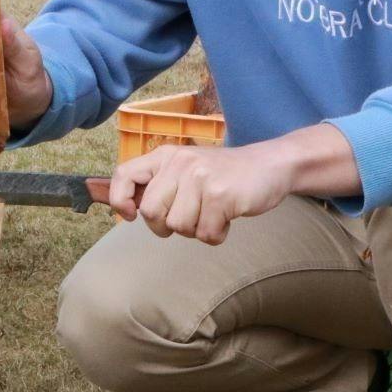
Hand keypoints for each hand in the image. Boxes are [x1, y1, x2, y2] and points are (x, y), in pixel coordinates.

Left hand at [109, 144, 294, 244]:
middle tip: (188, 219)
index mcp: (167, 156)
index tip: (131, 215)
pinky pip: (205, 234)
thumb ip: (162, 184)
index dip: (120, 200)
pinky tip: (226, 218)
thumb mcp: (188, 168)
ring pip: (178, 226)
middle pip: (150, 211)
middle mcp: (180, 163)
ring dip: (196, 230)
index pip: (124, 175)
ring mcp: (200, 178)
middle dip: (165, 226)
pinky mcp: (220, 195)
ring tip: (212, 213)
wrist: (270, 165)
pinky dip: (216, 235)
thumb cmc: (225, 174)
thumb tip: (130, 209)